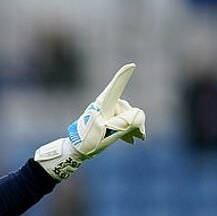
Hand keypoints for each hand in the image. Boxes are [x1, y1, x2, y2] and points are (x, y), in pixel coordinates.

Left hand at [35, 63, 145, 179]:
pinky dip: (127, 129)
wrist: (77, 150)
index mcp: (103, 106)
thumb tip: (139, 116)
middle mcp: (104, 105)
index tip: (130, 65)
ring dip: (131, 127)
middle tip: (137, 137)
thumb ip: (126, 123)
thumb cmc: (90, 140)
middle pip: (126, 108)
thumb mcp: (109, 133)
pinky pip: (121, 120)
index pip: (114, 89)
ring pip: (126, 115)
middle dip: (134, 121)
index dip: (122, 78)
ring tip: (135, 139)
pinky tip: (132, 139)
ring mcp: (106, 111)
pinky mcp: (106, 118)